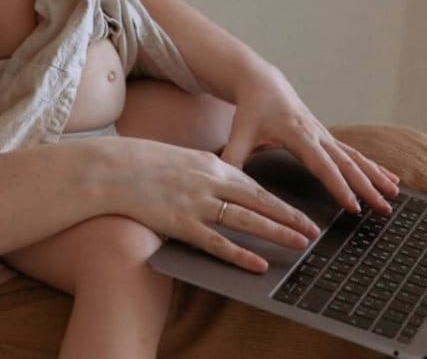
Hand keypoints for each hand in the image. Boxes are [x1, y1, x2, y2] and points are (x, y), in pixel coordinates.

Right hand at [103, 137, 320, 272]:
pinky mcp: (181, 223)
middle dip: (290, 217)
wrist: (112, 169)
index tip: (300, 213)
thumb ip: (205, 172)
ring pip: (246, 221)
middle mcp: (210, 182)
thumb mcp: (182, 160)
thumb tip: (222, 184)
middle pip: (259, 202)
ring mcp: (196, 203)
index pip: (254, 186)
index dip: (280, 202)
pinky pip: (217, 243)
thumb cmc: (143, 164)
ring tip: (300, 245)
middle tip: (314, 231)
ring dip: (276, 233)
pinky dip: (240, 255)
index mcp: (211, 164)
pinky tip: (258, 265)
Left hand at [219, 65, 400, 215]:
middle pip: (346, 163)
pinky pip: (354, 153)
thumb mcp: (239, 133)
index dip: (338, 185)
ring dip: (376, 176)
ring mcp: (324, 134)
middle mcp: (316, 133)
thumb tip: (226, 181)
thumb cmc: (250, 109)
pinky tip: (389, 177)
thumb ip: (233, 157)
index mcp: (297, 134)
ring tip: (394, 195)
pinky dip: (373, 165)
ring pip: (356, 157)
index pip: (322, 165)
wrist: (262, 82)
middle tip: (383, 208)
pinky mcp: (327, 136)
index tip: (353, 205)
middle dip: (366, 186)